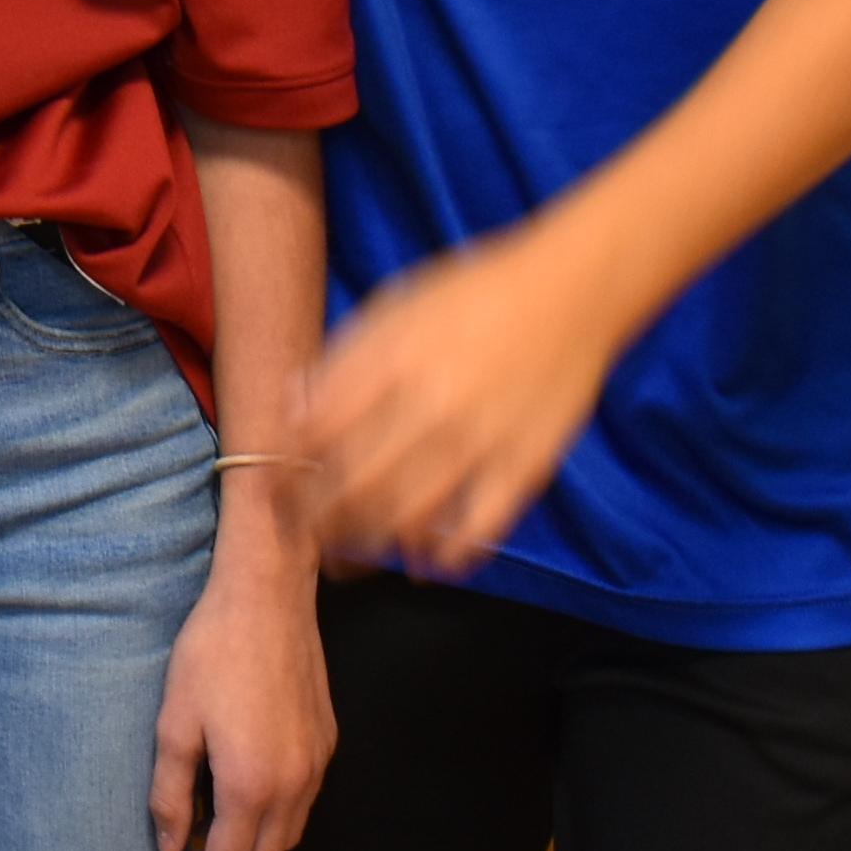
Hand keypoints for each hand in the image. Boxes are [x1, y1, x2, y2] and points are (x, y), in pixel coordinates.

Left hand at [149, 493, 332, 850]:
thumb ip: (170, 793)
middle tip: (190, 848)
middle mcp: (294, 786)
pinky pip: (305, 802)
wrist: (267, 598)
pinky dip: (276, 814)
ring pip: (290, 836)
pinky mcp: (328, 743)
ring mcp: (318, 766)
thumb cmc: (212, 655)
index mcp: (251, 786)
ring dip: (254, 844)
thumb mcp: (174, 723)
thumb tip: (172, 843)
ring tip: (215, 821)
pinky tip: (246, 786)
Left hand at [291, 227, 627, 576]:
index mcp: (391, 359)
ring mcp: (480, 439)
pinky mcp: (525, 465)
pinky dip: (446, 555)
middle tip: (310, 537)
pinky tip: (426, 560)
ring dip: (372, 547)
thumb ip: (343, 358)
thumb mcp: (395, 306)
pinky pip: (478, 528)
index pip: (318, 435)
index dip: (291, 472)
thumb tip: (294, 406)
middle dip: (321, 523)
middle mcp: (430, 402)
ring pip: (408, 517)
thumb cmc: (472, 296)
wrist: (569, 290)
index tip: (282, 492)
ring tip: (354, 558)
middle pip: (355, 485)